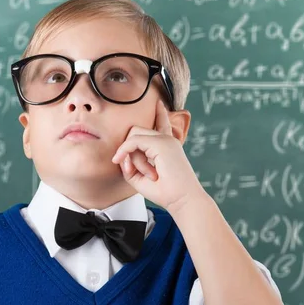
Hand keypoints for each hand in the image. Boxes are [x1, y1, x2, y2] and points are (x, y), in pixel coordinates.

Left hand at [111, 100, 205, 214]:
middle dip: (129, 151)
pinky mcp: (161, 143)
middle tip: (140, 171)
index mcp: (167, 146)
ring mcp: (165, 140)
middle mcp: (167, 140)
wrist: (183, 200)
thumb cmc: (164, 192)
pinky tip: (119, 160)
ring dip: (132, 157)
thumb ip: (128, 164)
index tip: (159, 104)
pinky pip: (132, 141)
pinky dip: (124, 151)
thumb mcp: (139, 177)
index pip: (162, 124)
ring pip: (133, 136)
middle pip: (136, 131)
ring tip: (148, 174)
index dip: (160, 114)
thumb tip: (120, 155)